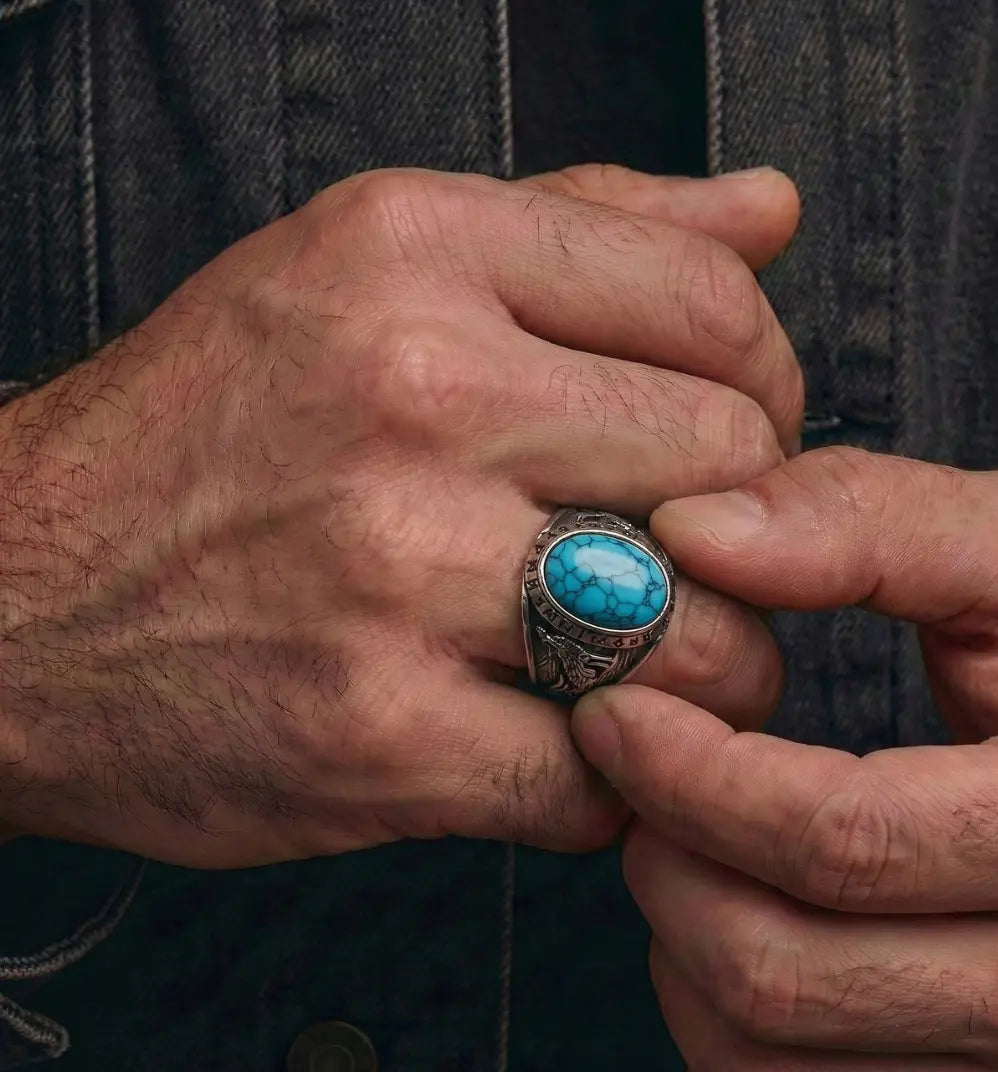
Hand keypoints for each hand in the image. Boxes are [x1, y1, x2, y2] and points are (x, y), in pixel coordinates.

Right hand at [0, 163, 803, 866]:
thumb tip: (765, 210)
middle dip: (751, 533)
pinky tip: (561, 742)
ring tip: (652, 665)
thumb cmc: (208, 435)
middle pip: (731, 466)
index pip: (711, 301)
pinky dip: (609, 777)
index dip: (763, 385)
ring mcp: (396, 573)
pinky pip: (598, 779)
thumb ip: (586, 225)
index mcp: (417, 253)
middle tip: (697, 562)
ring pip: (698, 640)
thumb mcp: (370, 268)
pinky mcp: (380, 738)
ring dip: (712, 672)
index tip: (733, 437)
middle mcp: (413, 394)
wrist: (11, 598)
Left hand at [573, 448, 997, 1071]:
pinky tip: (749, 975)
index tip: (613, 717)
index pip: (834, 834)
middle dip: (666, 870)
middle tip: (648, 794)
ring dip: (683, 968)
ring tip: (701, 870)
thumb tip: (691, 536)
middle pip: (781, 976)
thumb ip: (859, 518)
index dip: (686, 775)